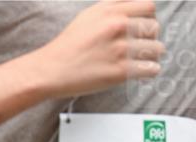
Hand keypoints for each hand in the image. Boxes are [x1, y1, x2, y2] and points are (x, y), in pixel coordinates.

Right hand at [31, 0, 162, 98]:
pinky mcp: (119, 72)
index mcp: (110, 12)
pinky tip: (140, 72)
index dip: (148, 17)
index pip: (148, 7)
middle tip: (140, 47)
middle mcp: (117, 27)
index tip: (143, 27)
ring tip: (140, 61)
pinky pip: (150, 69)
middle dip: (149, 38)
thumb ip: (112, 6)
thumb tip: (132, 4)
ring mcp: (119, 49)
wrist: (48, 71)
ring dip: (151, 56)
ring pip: (156, 49)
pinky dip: (149, 71)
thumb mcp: (88, 15)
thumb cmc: (66, 46)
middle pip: (154, 28)